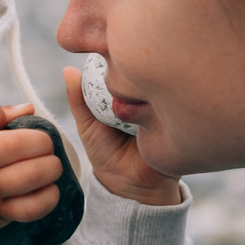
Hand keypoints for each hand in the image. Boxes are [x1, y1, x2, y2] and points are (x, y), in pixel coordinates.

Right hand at [0, 101, 64, 244]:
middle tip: (42, 143)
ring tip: (50, 164)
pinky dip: (47, 198)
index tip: (2, 121)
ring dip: (50, 166)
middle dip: (40, 139)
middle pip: (18, 143)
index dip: (1, 112)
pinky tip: (48, 189)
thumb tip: (25, 109)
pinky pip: (31, 208)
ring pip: (31, 175)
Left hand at [64, 68, 183, 206]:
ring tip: (130, 102)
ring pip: (155, 87)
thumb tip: (67, 69)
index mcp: (127, 94)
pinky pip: (168, 107)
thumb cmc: (106, 153)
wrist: (128, 185)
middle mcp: (146, 97)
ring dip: (142, 91)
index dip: (115, 61)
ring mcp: (163, 108)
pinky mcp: (177, 121)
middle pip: (141, 74)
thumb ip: (79, 99)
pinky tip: (146, 113)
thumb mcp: (88, 124)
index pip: (123, 68)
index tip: (108, 59)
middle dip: (129, 75)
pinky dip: (155, 107)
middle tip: (119, 81)